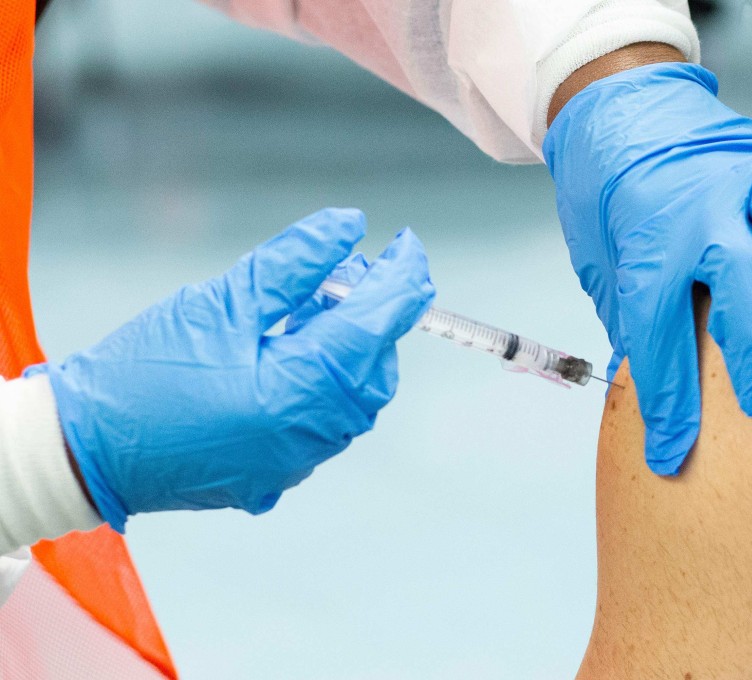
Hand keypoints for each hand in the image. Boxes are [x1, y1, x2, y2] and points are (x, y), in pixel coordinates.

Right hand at [30, 209, 433, 529]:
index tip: (408, 246)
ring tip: (310, 310)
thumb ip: (294, 263)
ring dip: (347, 349)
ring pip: (354, 398)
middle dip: (373, 315)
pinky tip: (290, 354)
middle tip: (344, 274)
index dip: (403, 279)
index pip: (378, 325)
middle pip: (374, 365)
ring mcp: (295, 463)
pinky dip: (321, 382)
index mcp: (299, 391)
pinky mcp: (276, 475)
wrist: (84, 447)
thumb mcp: (220, 301)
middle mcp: (309, 437)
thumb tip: (350, 227)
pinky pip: (323, 423)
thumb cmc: (143, 370)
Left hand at [543, 61, 751, 474]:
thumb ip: (638, 326)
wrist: (619, 123)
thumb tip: (659, 401)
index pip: (656, 335)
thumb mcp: (608, 275)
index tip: (673, 457)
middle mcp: (699, 213)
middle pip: (738, 281)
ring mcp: (742, 181)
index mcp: (647, 250)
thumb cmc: (617, 214)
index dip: (666, 403)